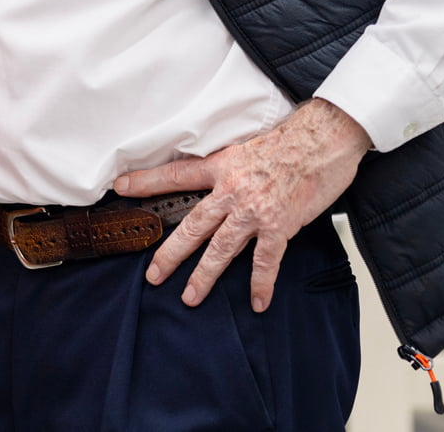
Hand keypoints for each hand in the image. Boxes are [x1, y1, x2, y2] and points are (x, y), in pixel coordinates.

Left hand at [115, 98, 371, 311]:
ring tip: (189, 296)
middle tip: (153, 275)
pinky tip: (257, 302)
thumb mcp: (245, 147)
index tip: (121, 188)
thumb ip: (228, 167)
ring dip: (204, 276)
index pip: (175, 175)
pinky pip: (265, 261)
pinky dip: (261, 284)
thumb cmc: (290, 141)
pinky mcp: (280, 226)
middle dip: (170, 253)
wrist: (322, 140)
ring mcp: (254, 211)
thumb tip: (217, 181)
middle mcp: (231, 191)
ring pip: (221, 249)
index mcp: (221, 167)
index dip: (146, 182)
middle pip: (192, 226)